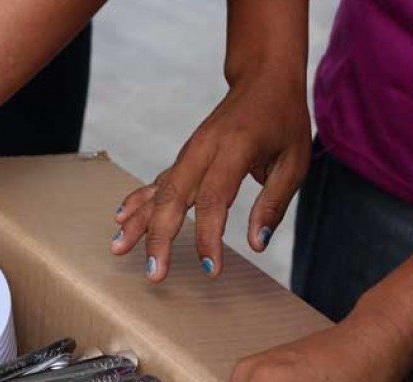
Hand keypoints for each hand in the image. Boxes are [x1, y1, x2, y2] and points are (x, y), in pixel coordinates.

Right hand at [111, 65, 310, 281]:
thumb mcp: (295, 161)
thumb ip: (274, 203)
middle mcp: (203, 150)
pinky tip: (120, 220)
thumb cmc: (284, 120)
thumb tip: (256, 244)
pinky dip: (136, 202)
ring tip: (118, 249)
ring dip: (137, 222)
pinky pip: (155, 183)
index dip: (209, 237)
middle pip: (172, 198)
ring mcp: (189, 153)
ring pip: (157, 192)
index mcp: (234, 149)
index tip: (211, 269)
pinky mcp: (183, 158)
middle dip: (159, 238)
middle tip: (155, 273)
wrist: (263, 78)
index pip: (214, 199)